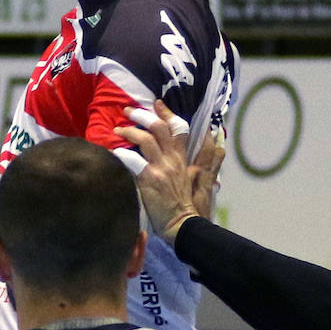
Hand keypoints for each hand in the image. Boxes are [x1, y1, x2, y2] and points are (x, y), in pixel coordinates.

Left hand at [115, 100, 224, 244]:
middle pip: (159, 128)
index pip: (178, 128)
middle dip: (142, 115)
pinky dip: (121, 153)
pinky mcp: (150, 180)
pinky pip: (133, 160)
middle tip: (128, 111)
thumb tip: (217, 144)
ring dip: (129, 131)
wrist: (184, 226)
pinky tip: (113, 152)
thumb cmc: (189, 207)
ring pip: (145, 139)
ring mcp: (161, 169)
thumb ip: (207, 162)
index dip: (167, 113)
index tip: (156, 103)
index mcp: (183, 159)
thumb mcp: (201, 181)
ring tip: (117, 130)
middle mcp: (173, 160)